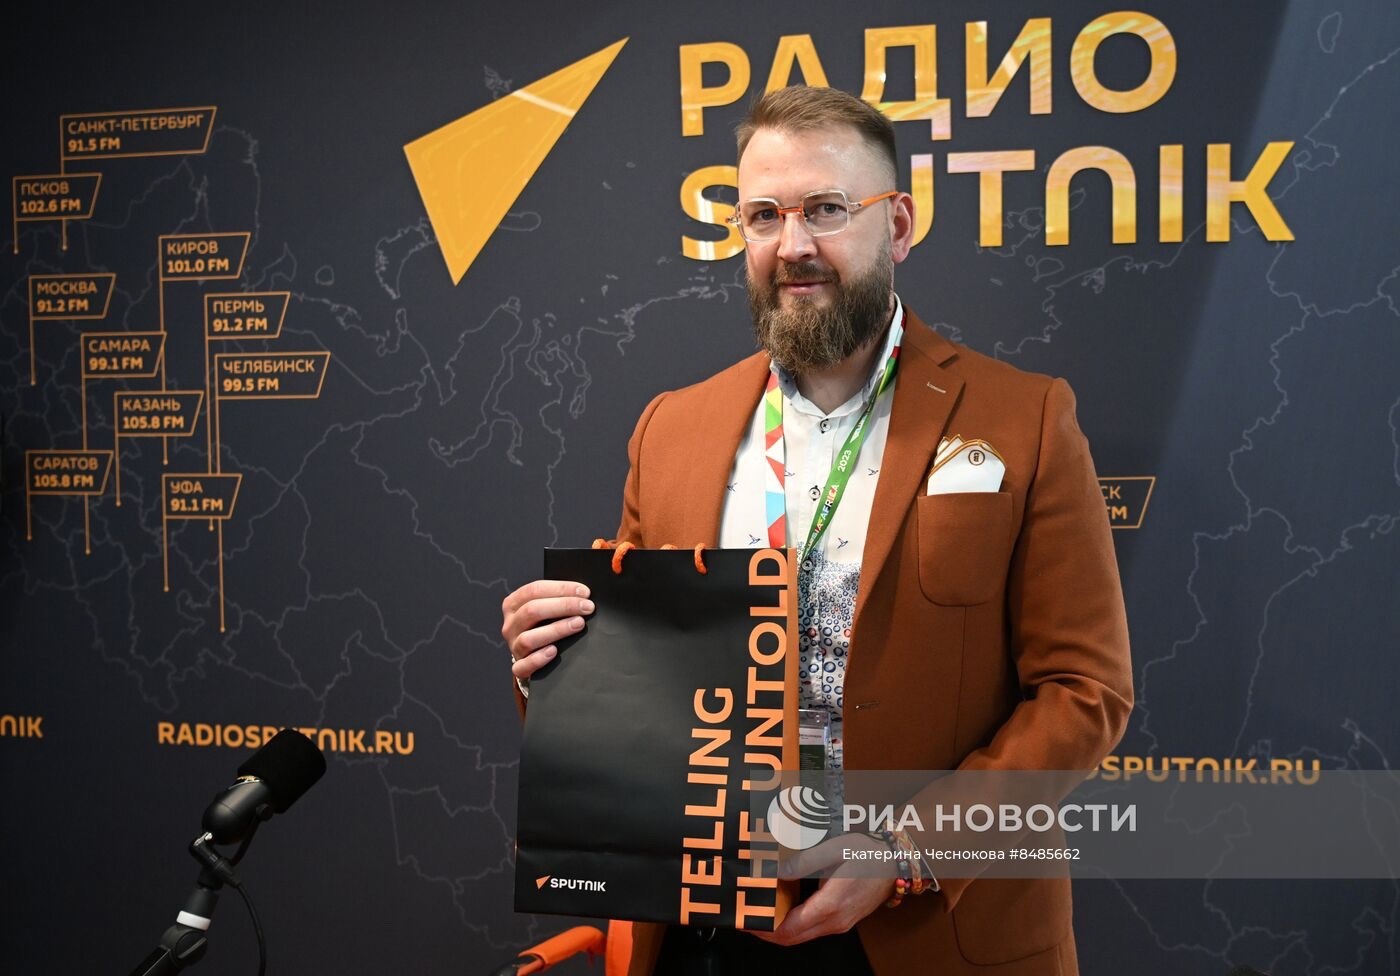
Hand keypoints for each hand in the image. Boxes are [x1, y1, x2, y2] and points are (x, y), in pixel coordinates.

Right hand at [501, 580, 593, 680]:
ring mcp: (513, 646)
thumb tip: (583, 594)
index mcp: (514, 604)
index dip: (561, 589)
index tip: (584, 592)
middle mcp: (511, 625)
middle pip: (532, 610)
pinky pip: (524, 665)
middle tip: (587, 607)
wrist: (530, 658)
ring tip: (578, 624)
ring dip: (556, 629)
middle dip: (564, 606)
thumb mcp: (543, 609)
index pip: (534, 590)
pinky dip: (539, 658)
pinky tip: (554, 651)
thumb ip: (556, 599)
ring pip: (529, 638)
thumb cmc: (541, 627)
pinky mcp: (519, 667)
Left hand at [752, 833, 896, 946]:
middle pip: (792, 938)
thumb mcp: (833, 850)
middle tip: (748, 916)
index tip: (747, 920)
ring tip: (762, 910)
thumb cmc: (865, 854)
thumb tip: (775, 872)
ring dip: (780, 928)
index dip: (764, 929)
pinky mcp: (842, 921)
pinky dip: (794, 924)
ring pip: (801, 936)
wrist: (894, 864)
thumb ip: (802, 862)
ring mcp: (839, 924)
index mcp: (830, 906)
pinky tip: (784, 907)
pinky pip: (812, 929)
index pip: (788, 930)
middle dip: (767, 932)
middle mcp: (834, 921)